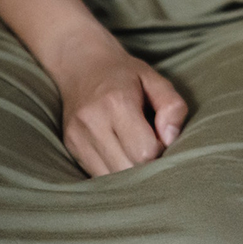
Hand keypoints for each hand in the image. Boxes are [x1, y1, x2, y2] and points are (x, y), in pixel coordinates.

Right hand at [47, 26, 187, 176]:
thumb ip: (172, 107)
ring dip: (130, 173)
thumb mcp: (156, 80)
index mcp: (117, 103)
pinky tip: (121, 156)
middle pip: (128, 169)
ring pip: (111, 178)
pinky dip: (114, 173)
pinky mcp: (70, 147)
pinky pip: (97, 176)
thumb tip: (171, 139)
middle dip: (147, 166)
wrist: (81, 65)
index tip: (162, 139)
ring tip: (136, 152)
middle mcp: (92, 122)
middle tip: (152, 148)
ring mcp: (77, 137)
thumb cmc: (125, 75)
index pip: (145, 151)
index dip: (161, 152)